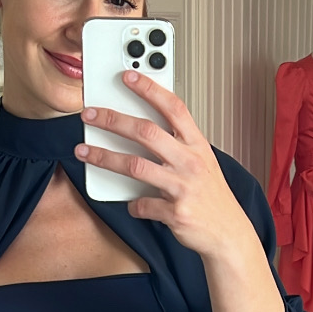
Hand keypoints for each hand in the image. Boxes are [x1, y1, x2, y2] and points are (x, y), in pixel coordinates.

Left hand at [76, 72, 285, 311]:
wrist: (229, 235)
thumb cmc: (212, 196)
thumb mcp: (202, 162)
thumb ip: (176, 145)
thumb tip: (140, 129)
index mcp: (197, 145)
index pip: (174, 108)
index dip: (150, 89)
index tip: (127, 76)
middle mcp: (191, 162)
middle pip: (146, 132)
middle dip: (113, 120)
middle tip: (89, 114)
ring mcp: (183, 188)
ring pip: (135, 166)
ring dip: (104, 158)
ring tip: (83, 152)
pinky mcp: (175, 213)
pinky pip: (142, 205)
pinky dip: (132, 204)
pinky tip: (131, 203)